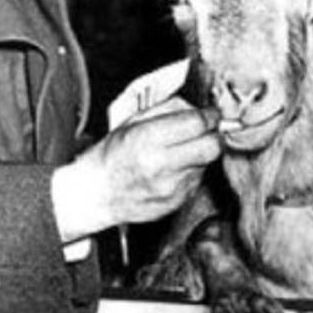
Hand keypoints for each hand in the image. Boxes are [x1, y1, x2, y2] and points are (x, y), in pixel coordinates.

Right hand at [52, 97, 220, 243]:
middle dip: (214, 135)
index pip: (197, 123)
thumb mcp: (133, 121)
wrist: (98, 193)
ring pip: (207, 164)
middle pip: (212, 147)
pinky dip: (191, 171)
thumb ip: (168, 110)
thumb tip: (198, 108)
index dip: (210, 116)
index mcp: (148, 139)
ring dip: (200, 154)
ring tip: (178, 152)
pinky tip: (172, 170)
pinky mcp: (177, 203)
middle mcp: (162, 165)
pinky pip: (197, 180)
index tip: (211, 114)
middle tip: (206, 130)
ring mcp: (171, 188)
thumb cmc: (113, 154)